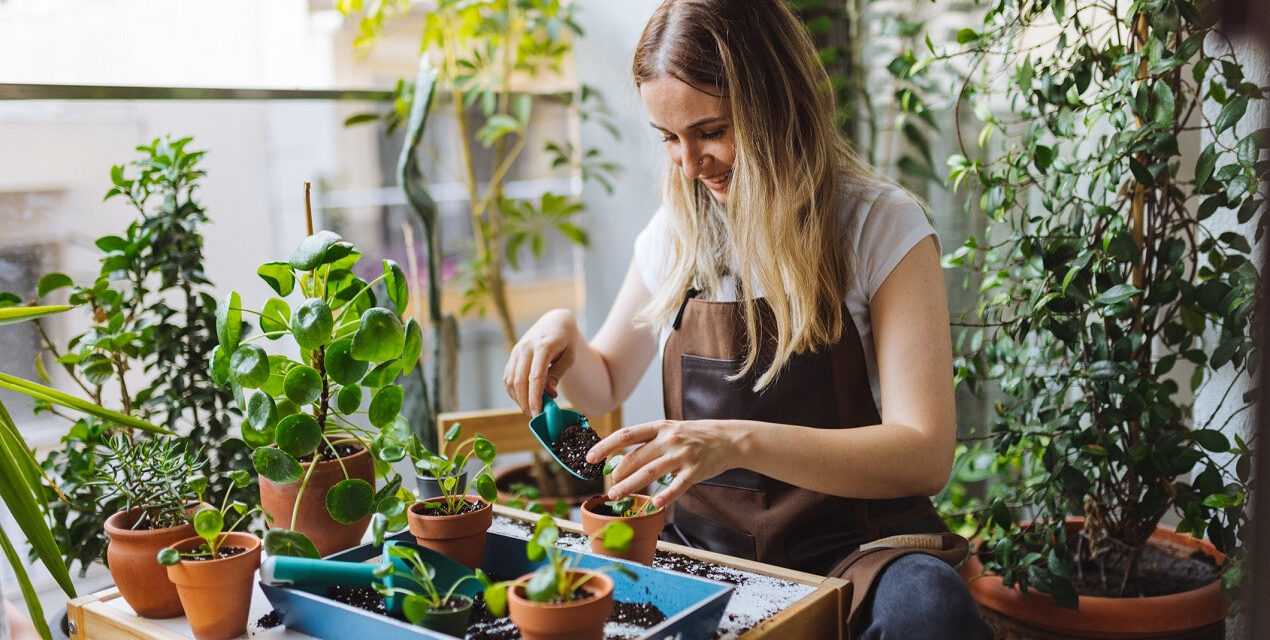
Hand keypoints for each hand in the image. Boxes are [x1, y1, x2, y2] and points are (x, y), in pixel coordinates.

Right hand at [503, 309, 580, 415]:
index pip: (535, 377)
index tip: (537, 413)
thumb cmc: (566, 340)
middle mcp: (526, 347)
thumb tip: (548, 393)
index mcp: (543, 346)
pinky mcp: (513, 355)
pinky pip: (508, 376)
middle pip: (519, 380)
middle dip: (524, 402)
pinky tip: (524, 398)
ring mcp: (517, 350)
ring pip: (510, 380)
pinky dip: (514, 391)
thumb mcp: (570, 356)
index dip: (534, 397)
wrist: (555, 322)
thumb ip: (558, 373)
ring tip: (530, 408)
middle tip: (533, 416)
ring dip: (518, 398)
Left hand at [585, 419, 744, 507]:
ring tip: (616, 495)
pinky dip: (665, 495)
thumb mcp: (671, 429)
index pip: (626, 435)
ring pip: (649, 472)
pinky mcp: (695, 470)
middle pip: (634, 457)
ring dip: (629, 485)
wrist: (729, 438)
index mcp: (659, 427)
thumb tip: (622, 458)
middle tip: (609, 486)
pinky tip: (655, 504)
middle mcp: (668, 439)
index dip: (606, 446)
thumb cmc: (696, 436)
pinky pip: (677, 486)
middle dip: (617, 474)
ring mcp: (682, 455)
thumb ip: (650, 441)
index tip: (590, 457)